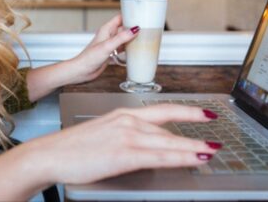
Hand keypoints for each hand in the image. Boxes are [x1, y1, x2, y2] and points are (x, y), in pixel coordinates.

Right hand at [24, 104, 220, 184]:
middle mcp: (128, 121)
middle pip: (170, 126)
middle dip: (196, 131)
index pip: (163, 110)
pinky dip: (180, 157)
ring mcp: (127, 136)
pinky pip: (159, 156)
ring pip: (169, 141)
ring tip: (211, 151)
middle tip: (216, 137)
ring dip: (193, 147)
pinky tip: (192, 158)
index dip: (187, 111)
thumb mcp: (103, 135)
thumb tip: (144, 145)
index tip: (205, 113)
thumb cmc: (72, 148)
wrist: (51, 154)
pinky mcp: (124, 154)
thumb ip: (125, 137)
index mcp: (123, 114)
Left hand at [67, 14, 138, 83]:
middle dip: (133, 27)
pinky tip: (136, 49)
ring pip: (124, 38)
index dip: (129, 15)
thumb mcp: (107, 46)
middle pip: (124, 27)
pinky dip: (129, 47)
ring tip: (144, 37)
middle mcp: (109, 35)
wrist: (82, 71)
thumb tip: (134, 30)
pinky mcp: (111, 52)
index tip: (140, 15)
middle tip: (146, 27)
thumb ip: (121, 38)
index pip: (120, 17)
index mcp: (106, 29)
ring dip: (132, 38)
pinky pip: (123, 47)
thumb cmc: (89, 58)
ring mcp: (110, 44)